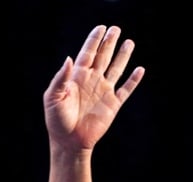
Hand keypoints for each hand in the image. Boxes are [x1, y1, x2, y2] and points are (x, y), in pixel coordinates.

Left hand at [44, 25, 144, 150]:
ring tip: (129, 42)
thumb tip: (69, 58)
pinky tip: (140, 69)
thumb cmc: (57, 121)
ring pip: (116, 69)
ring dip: (123, 56)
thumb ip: (60, 78)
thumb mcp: (52, 98)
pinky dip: (134, 80)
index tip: (101, 27)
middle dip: (109, 42)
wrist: (69, 143)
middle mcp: (92, 81)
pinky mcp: (113, 104)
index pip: (87, 54)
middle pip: (103, 57)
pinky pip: (126, 89)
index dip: (94, 40)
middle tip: (115, 29)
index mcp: (76, 78)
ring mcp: (103, 92)